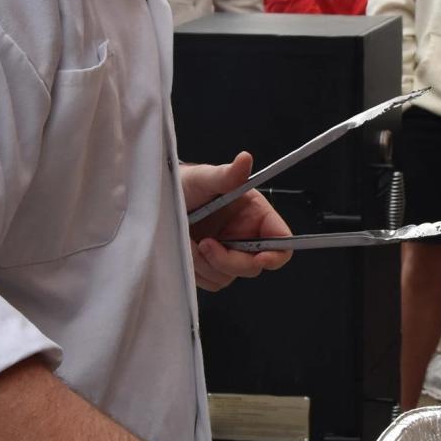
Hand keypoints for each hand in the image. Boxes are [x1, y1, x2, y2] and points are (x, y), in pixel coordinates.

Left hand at [180, 154, 291, 290]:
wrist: (159, 200)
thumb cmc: (186, 184)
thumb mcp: (204, 178)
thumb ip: (227, 175)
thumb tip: (245, 159)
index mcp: (255, 214)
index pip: (281, 241)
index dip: (275, 254)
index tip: (259, 259)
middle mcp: (246, 235)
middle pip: (254, 265)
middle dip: (228, 260)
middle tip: (205, 243)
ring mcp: (228, 253)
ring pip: (229, 276)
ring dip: (207, 265)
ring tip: (189, 241)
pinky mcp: (211, 266)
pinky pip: (211, 281)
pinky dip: (197, 271)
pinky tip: (187, 250)